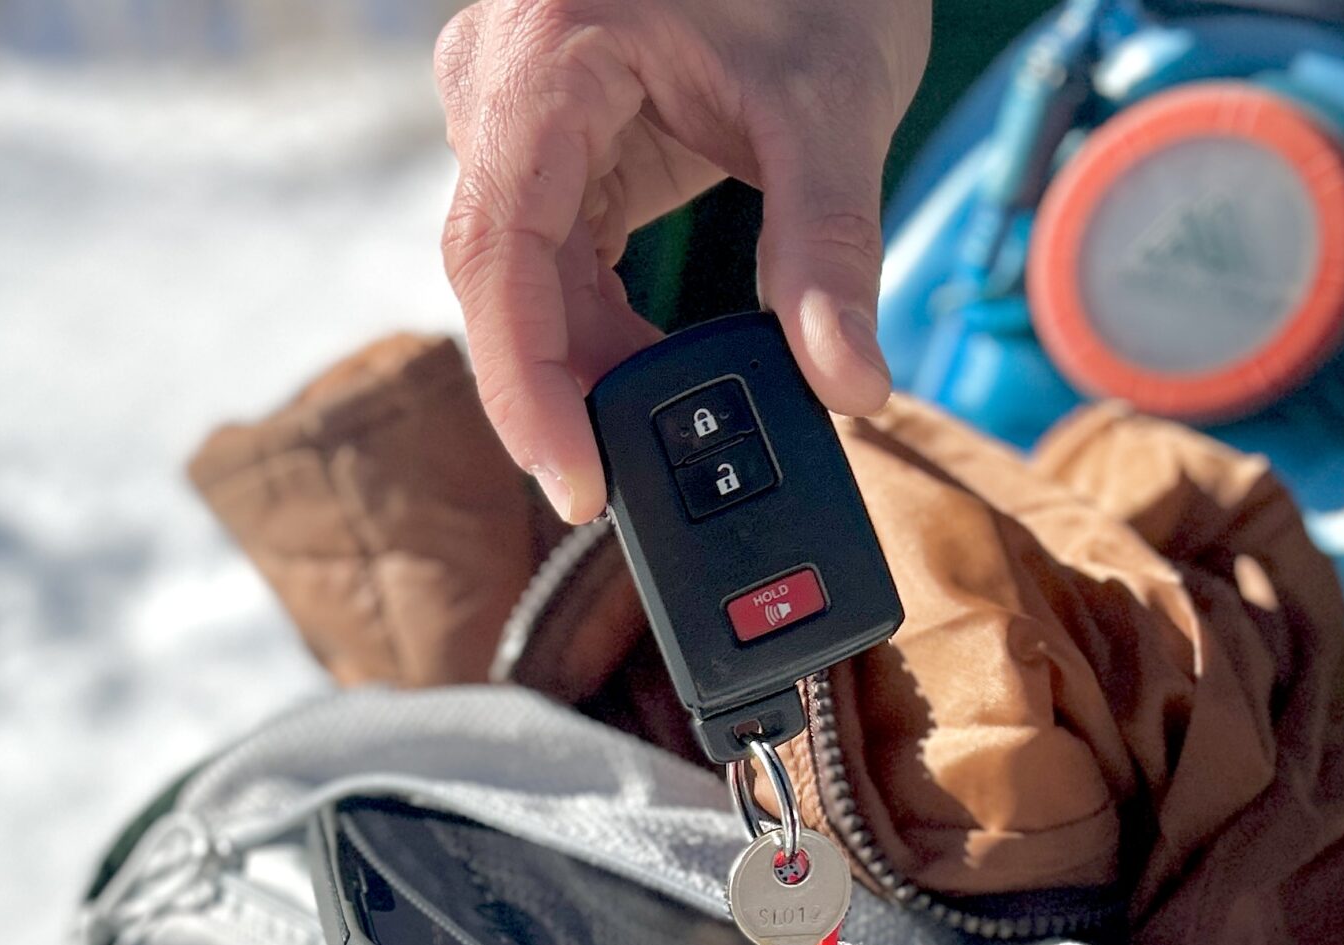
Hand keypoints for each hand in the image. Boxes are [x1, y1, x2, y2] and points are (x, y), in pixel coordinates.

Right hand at [434, 0, 928, 521]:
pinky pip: (556, 259)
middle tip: (638, 487)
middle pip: (501, 280)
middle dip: (567, 393)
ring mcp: (516, 115)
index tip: (577, 481)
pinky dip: (603, 326)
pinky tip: (658, 372)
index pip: (497, 251)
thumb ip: (830, 251)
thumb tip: (846, 385)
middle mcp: (500, 87)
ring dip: (591, 365)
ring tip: (675, 426)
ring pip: (525, 282)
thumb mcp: (832, 103)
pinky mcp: (552, 144)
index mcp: (543, 58)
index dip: (526, 387)